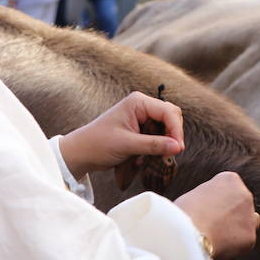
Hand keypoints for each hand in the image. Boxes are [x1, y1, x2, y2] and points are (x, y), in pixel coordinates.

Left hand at [59, 92, 184, 179]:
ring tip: (156, 158)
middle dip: (173, 135)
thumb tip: (178, 147)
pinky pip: (157, 134)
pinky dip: (156, 146)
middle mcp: (142, 105)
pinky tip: (144, 158)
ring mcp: (141, 116)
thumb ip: (154, 145)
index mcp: (138, 102)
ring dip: (164, 142)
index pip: (168, 112)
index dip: (176, 130)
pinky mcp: (140, 127)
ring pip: (166, 126)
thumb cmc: (98, 144)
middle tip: (170, 154)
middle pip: (171, 117)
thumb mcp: (127, 145)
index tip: (178, 149)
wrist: (81, 152)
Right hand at [174, 171, 258, 259]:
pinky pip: (246, 242)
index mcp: (229, 179)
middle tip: (215, 225)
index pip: (230, 188)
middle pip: (242, 204)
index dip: (219, 201)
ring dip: (240, 227)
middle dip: (232, 214)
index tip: (210, 210)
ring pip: (251, 221)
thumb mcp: (195, 194)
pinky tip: (221, 247)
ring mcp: (250, 216)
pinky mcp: (250, 237)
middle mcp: (244, 194)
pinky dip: (236, 246)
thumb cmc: (183, 213)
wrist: (188, 233)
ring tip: (221, 236)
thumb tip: (209, 208)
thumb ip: (209, 197)